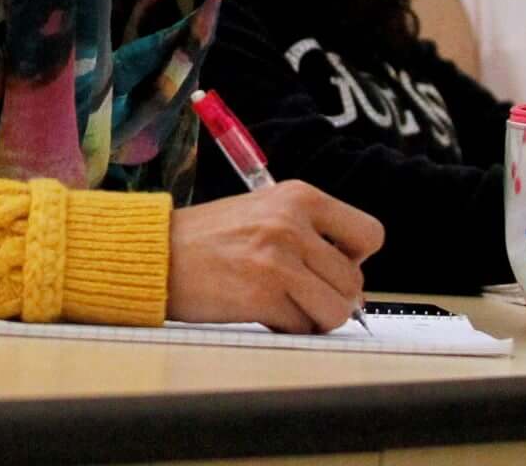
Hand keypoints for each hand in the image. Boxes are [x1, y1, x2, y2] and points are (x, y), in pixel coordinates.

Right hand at [167, 184, 383, 331]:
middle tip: (300, 293)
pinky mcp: (262, 294)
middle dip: (332, 297)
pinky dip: (287, 328)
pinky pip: (303, 327)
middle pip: (354, 281)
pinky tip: (261, 311)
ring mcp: (279, 260)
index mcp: (299, 197)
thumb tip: (353, 286)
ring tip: (285, 304)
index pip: (370, 234)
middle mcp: (292, 224)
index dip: (355, 259)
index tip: (330, 266)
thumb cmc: (207, 238)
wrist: (155, 253)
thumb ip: (310, 235)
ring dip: (315, 317)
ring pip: (337, 309)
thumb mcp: (265, 211)